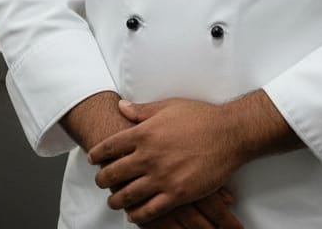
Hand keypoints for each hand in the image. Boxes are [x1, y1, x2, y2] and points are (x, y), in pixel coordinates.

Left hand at [90, 98, 245, 225]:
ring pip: (128, 195)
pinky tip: (133, 214)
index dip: (98, 154)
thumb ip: (142, 110)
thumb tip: (122, 107)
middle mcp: (149, 156)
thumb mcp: (169, 106)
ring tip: (113, 200)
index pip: (111, 147)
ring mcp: (162, 177)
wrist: (228, 134)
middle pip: (114, 173)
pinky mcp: (176, 194)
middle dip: (103, 179)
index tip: (93, 158)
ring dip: (116, 199)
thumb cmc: (200, 116)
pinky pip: (149, 211)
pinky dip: (137, 215)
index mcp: (145, 132)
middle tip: (100, 181)